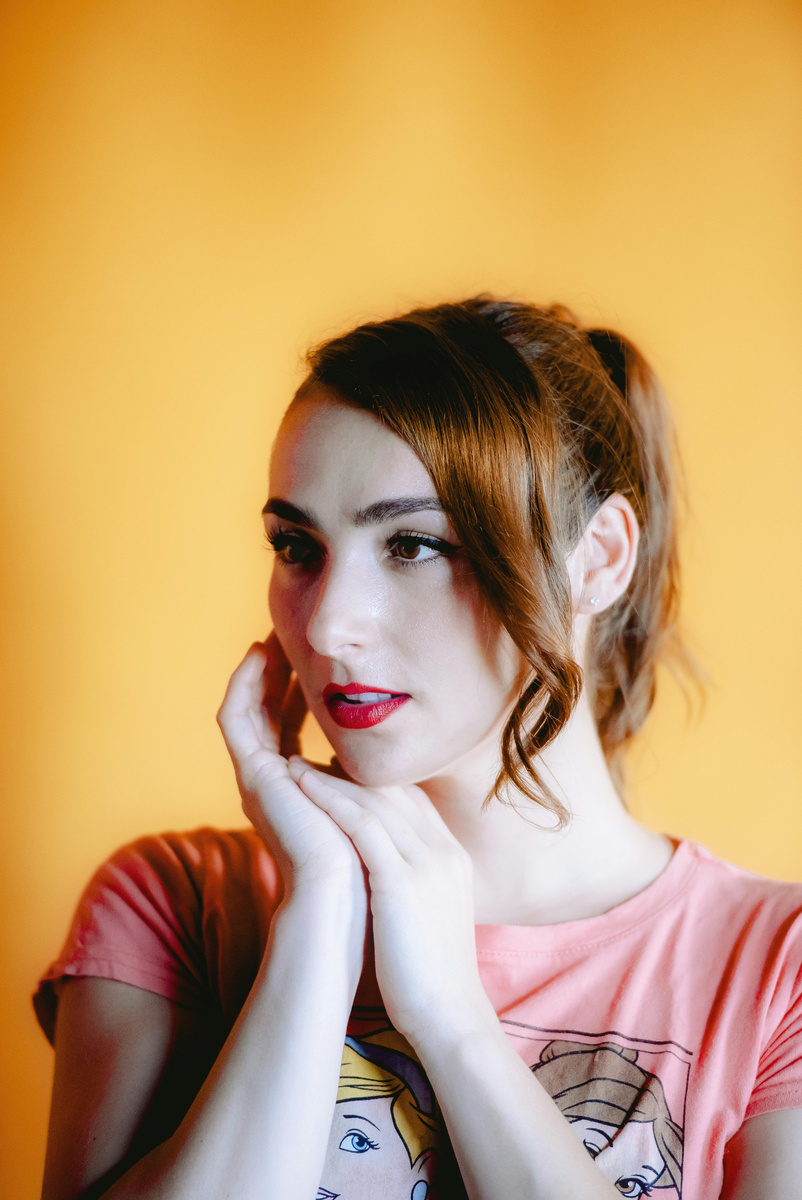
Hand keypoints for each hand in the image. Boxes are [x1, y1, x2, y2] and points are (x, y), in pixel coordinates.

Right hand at [217, 635, 365, 895]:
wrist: (349, 890)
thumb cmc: (369, 855)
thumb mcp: (370, 796)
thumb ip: (367, 768)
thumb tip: (389, 741)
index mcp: (296, 789)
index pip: (287, 728)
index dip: (295, 692)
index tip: (312, 659)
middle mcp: (271, 783)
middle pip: (263, 716)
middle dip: (274, 676)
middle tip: (285, 636)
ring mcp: (257, 779)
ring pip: (245, 711)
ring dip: (256, 673)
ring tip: (269, 637)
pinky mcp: (251, 775)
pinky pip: (234, 719)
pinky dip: (243, 684)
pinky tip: (258, 654)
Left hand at [285, 760, 493, 1046]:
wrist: (450, 1017)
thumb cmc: (430, 977)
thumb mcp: (428, 914)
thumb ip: (411, 882)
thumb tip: (375, 873)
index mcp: (452, 856)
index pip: (410, 799)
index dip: (372, 781)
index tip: (335, 771)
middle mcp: (443, 849)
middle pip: (393, 790)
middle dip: (349, 769)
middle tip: (307, 754)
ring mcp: (427, 862)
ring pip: (374, 798)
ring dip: (330, 774)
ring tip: (292, 761)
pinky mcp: (402, 880)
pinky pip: (362, 823)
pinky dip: (329, 796)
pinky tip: (299, 782)